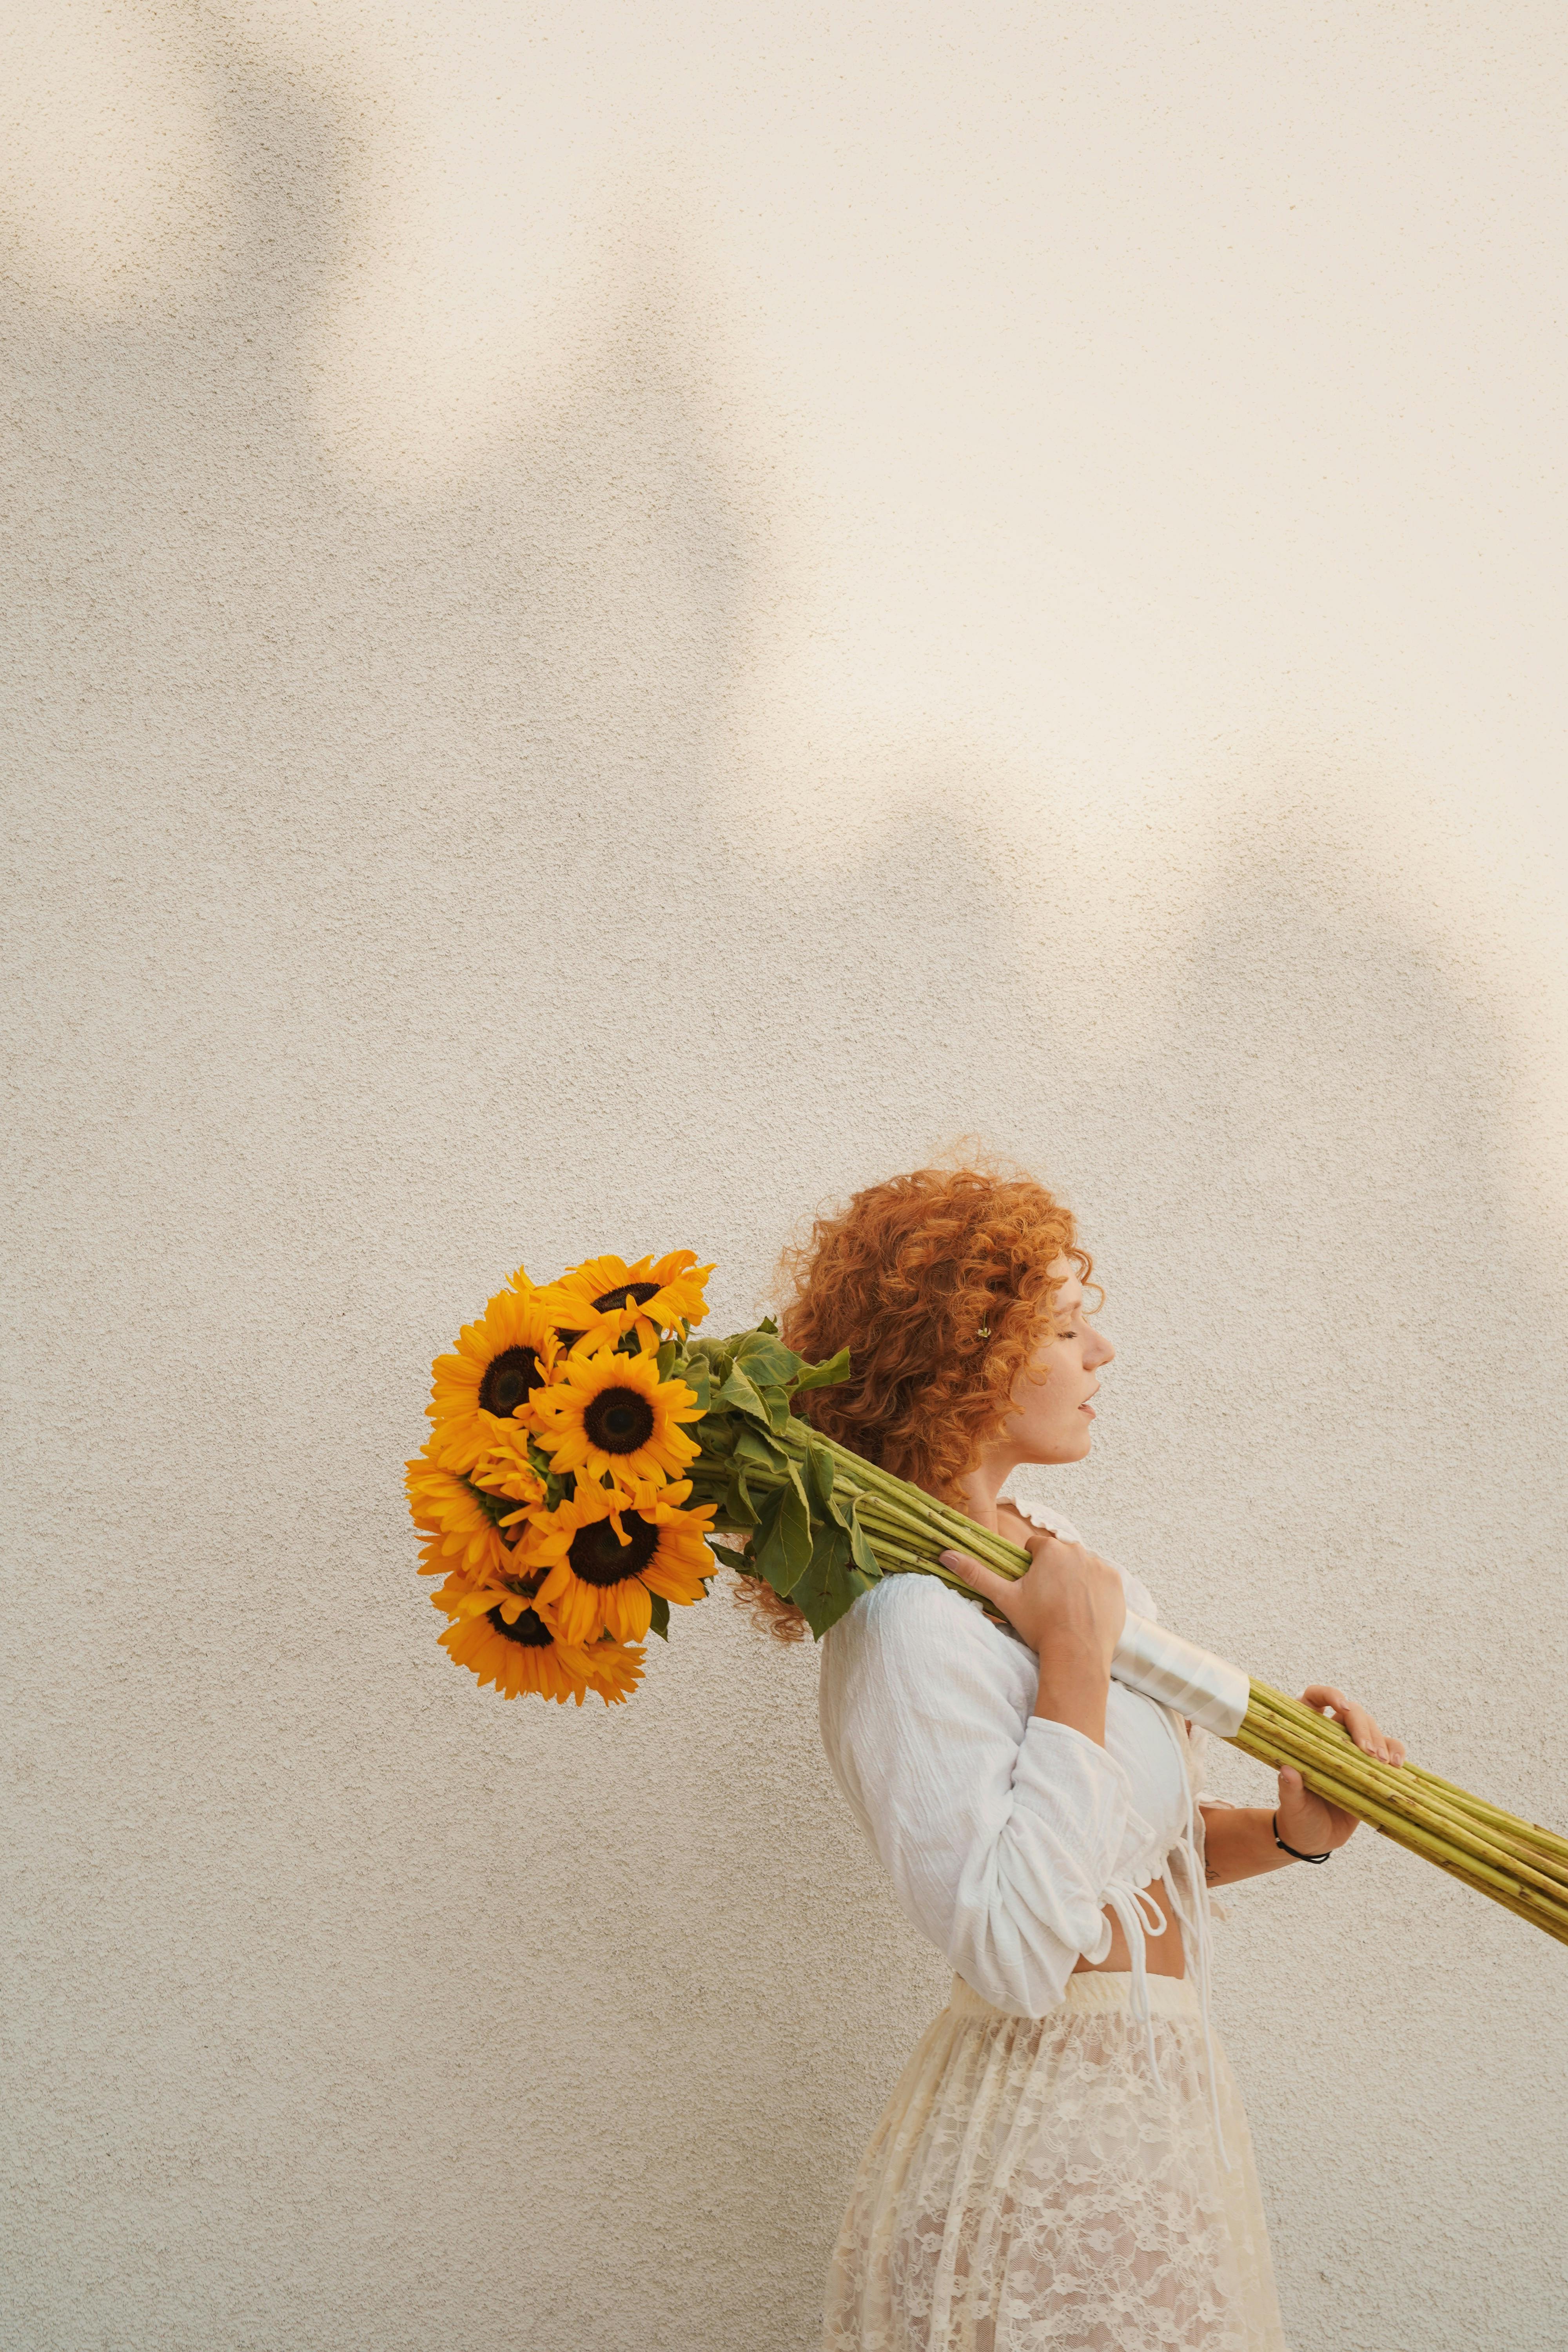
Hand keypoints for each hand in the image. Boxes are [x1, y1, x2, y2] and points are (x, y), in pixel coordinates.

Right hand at [939, 1528, 1125, 1670]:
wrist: (1076, 1653)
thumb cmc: (1039, 1625)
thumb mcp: (1005, 1599)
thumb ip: (976, 1574)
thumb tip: (946, 1555)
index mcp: (1050, 1550)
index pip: (1036, 1548)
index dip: (1031, 1568)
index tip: (1032, 1590)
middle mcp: (1078, 1550)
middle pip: (1060, 1556)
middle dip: (1054, 1573)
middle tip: (1049, 1601)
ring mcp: (1101, 1566)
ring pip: (1081, 1567)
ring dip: (1075, 1580)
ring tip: (1068, 1608)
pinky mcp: (1117, 1583)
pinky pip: (1102, 1580)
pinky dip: (1095, 1591)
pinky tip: (1086, 1610)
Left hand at [1277, 1685, 1406, 1856]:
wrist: (1314, 1839)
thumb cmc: (1298, 1818)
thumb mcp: (1292, 1806)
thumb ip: (1289, 1789)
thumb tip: (1287, 1770)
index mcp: (1305, 1738)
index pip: (1313, 1699)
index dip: (1327, 1694)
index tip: (1342, 1706)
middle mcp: (1329, 1739)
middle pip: (1351, 1713)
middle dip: (1362, 1726)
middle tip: (1368, 1751)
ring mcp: (1352, 1751)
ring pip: (1372, 1729)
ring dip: (1381, 1740)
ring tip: (1383, 1762)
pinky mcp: (1370, 1767)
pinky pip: (1389, 1750)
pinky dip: (1396, 1753)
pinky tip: (1397, 1766)